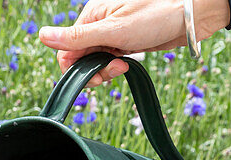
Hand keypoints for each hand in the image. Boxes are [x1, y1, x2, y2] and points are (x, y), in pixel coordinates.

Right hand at [39, 0, 229, 84]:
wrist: (191, 16)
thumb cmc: (157, 14)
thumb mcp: (113, 29)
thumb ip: (77, 38)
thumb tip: (42, 36)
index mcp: (92, 14)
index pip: (67, 48)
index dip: (76, 67)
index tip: (96, 72)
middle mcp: (99, 22)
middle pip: (79, 57)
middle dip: (92, 70)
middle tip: (113, 69)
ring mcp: (111, 32)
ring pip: (94, 61)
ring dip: (104, 71)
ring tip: (122, 65)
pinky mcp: (123, 41)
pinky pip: (108, 60)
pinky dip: (114, 67)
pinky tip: (126, 62)